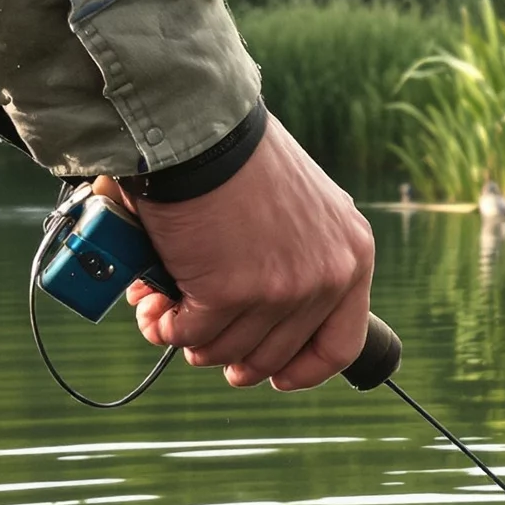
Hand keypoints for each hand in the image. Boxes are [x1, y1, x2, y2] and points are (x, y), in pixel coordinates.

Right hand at [123, 116, 374, 390]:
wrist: (199, 125)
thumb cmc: (238, 157)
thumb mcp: (300, 206)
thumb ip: (297, 255)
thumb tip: (257, 312)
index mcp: (352, 256)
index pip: (342, 344)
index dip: (307, 370)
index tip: (278, 379)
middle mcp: (327, 277)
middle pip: (277, 354)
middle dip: (232, 358)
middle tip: (201, 347)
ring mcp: (283, 289)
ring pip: (229, 348)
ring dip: (189, 340)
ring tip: (162, 315)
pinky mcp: (233, 292)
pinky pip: (192, 334)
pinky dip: (166, 326)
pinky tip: (152, 308)